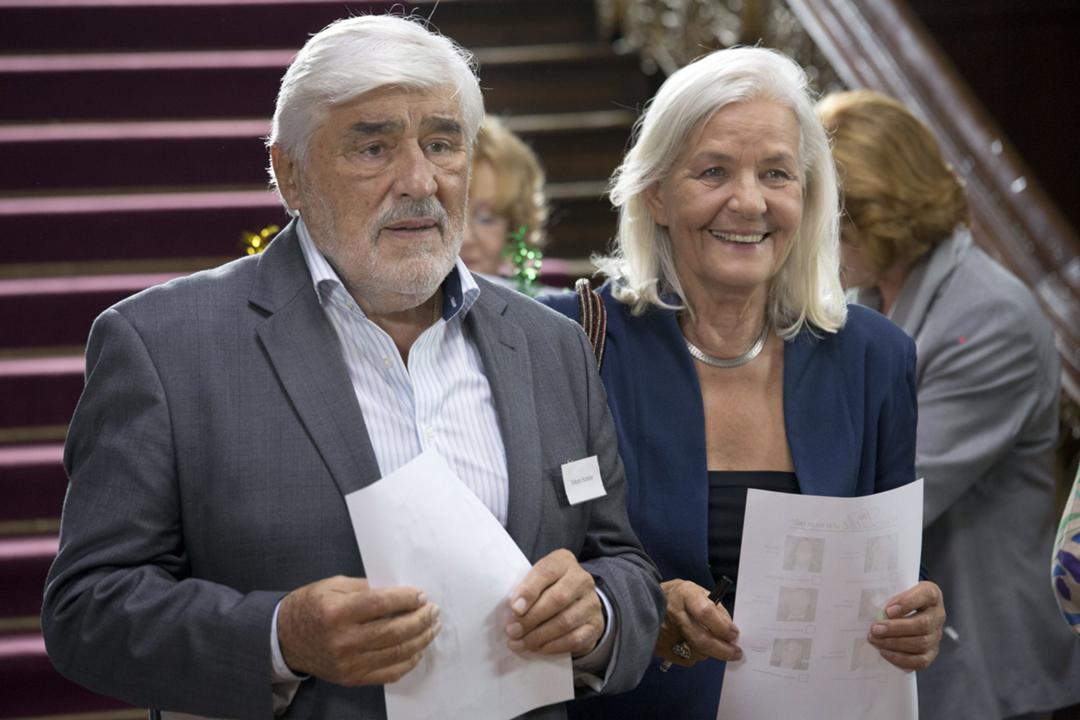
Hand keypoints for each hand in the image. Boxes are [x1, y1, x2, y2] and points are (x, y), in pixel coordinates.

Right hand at [277, 575, 439, 684]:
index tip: (421, 594)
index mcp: (336, 612)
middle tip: (433, 610)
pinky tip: (418, 649)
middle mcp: (343, 640)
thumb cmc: (311, 605)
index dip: (406, 598)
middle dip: (420, 619)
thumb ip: (366, 588)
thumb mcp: (333, 586)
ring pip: (396, 653)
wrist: (284, 639)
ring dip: (421, 639)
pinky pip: (389, 673)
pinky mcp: (352, 678)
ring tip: (432, 627)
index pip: (381, 604)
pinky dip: (409, 661)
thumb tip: (400, 593)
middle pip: (394, 631)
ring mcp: (348, 663)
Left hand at [506, 549, 603, 656]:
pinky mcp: (596, 625)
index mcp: (564, 562)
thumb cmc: (548, 589)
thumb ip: (526, 589)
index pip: (546, 571)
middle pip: (557, 598)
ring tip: (519, 642)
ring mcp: (592, 602)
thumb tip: (513, 612)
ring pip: (565, 621)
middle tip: (512, 631)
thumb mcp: (537, 580)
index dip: (529, 590)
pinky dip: (553, 646)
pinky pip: (574, 639)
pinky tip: (538, 648)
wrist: (578, 603)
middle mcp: (582, 579)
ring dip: (538, 635)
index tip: (514, 608)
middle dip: (531, 618)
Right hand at [656, 579, 740, 666]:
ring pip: (696, 652)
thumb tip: (731, 633)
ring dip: (709, 652)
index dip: (722, 627)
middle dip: (722, 650)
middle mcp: (674, 614)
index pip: (705, 612)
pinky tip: (693, 645)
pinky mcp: (660, 647)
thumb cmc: (681, 598)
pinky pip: (687, 659)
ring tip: (710, 643)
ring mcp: (665, 633)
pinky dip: (696, 655)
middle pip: (701, 639)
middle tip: (735, 653)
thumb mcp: (699, 593)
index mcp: (685, 595)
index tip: (734, 634)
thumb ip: (717, 611)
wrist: (646, 600)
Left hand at [868, 580, 944, 670]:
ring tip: (875, 640)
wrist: (906, 613)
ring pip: (921, 643)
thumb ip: (888, 597)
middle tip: (875, 629)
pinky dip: (900, 658)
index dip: (907, 603)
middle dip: (895, 628)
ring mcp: (936, 635)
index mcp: (931, 594)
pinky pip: (920, 661)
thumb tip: (878, 614)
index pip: (926, 594)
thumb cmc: (898, 599)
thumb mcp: (895, 590)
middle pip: (922, 624)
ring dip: (894, 643)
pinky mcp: (931, 652)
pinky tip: (884, 651)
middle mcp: (938, 615)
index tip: (888, 610)